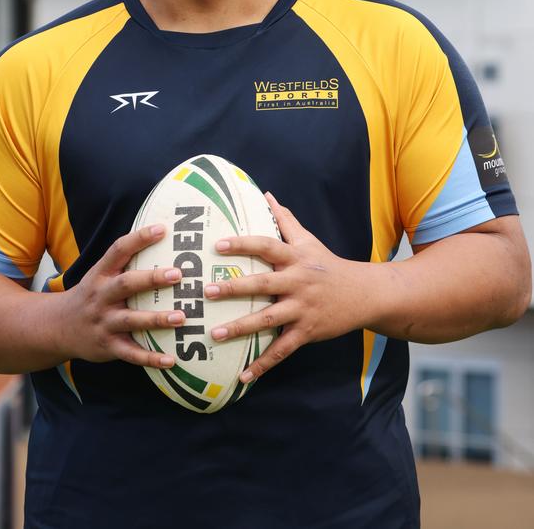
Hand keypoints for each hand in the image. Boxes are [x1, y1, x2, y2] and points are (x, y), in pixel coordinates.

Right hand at [57, 224, 185, 368]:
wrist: (57, 327)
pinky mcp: (107, 346)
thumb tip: (161, 235)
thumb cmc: (92, 295)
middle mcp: (101, 296)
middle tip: (178, 274)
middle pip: (126, 284)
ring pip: (131, 320)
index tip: (161, 229)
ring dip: (156, 319)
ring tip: (181, 317)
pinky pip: (131, 353)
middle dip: (152, 279)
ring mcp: (103, 322)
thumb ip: (125, 261)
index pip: (118, 250)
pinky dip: (150, 358)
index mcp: (101, 274)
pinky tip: (171, 359)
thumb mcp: (100, 275)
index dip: (139, 238)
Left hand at [204, 194, 371, 382]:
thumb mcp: (308, 240)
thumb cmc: (328, 265)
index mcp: (295, 258)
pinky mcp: (307, 332)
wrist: (364, 294)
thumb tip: (266, 194)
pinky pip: (283, 349)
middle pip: (263, 283)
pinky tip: (243, 376)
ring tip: (214, 333)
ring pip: (269, 319)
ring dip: (241, 327)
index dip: (243, 244)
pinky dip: (263, 364)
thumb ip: (285, 219)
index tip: (218, 245)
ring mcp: (302, 309)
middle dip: (235, 287)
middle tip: (206, 290)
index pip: (267, 246)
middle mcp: (298, 282)